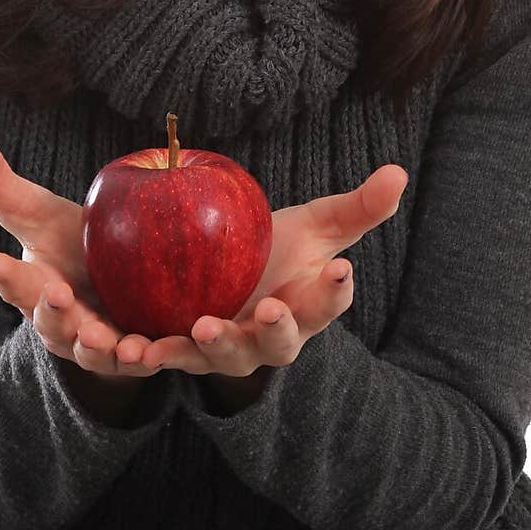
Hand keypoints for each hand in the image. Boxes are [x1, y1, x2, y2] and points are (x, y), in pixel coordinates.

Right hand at [0, 130, 163, 379]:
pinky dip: (145, 358)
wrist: (117, 279)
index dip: (6, 275)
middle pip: (51, 322)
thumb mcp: (37, 211)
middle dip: (51, 311)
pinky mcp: (133, 353)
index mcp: (33, 289)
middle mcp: (60, 323)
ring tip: (102, 337)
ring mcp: (95, 342)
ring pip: (91, 351)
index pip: (14, 282)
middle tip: (57, 294)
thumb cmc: (69, 242)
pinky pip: (138, 360)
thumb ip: (1, 183)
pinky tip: (152, 351)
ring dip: (95, 346)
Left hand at [126, 163, 408, 376]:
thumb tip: (400, 172)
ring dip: (210, 346)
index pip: (329, 302)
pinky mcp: (180, 350)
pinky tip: (130, 348)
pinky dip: (147, 355)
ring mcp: (224, 350)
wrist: (224, 274)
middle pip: (277, 343)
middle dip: (275, 329)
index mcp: (307, 308)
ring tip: (200, 328)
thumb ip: (357, 208)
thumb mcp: (316, 225)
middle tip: (270, 309)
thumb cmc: (279, 250)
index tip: (342, 269)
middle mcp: (268, 339)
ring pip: (220, 357)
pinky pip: (164, 356)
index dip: (335, 291)